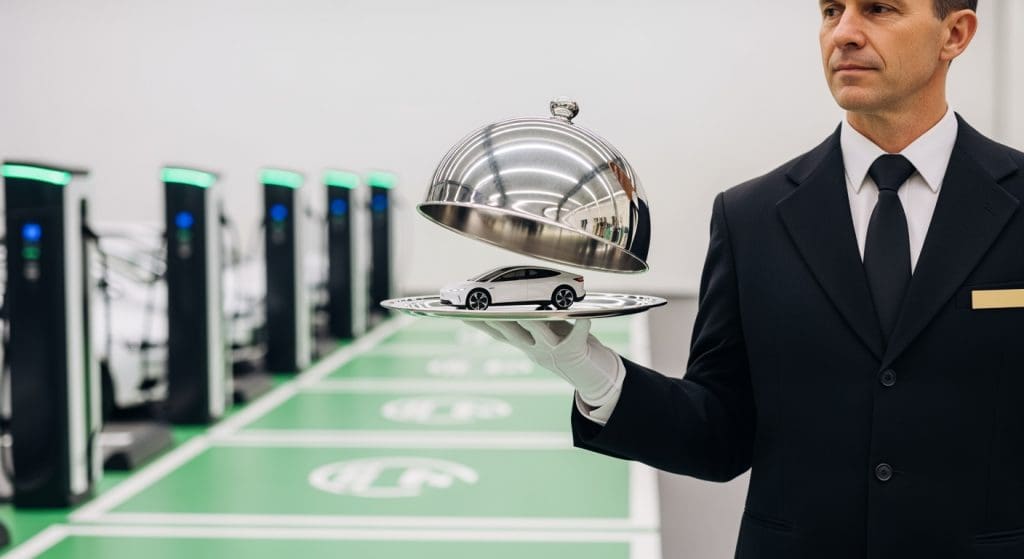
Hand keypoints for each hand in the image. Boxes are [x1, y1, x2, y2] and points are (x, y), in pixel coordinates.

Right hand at [465, 319, 622, 405]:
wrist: (590, 374)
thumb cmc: (566, 346)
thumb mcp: (543, 335)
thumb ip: (529, 323)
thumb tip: (514, 305)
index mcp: (526, 345)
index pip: (498, 334)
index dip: (480, 324)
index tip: (462, 314)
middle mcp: (536, 349)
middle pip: (513, 334)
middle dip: (499, 321)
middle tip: (486, 310)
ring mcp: (554, 350)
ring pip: (539, 333)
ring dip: (532, 322)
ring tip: (525, 310)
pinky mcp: (575, 349)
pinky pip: (578, 334)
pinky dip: (581, 325)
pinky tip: (585, 317)